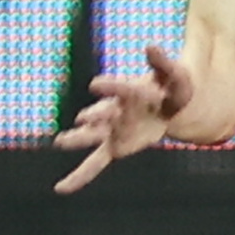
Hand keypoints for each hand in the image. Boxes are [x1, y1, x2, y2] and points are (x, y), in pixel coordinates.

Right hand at [53, 45, 195, 193]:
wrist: (168, 103)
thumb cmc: (170, 87)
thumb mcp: (174, 75)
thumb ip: (163, 62)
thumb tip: (151, 46)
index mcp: (129, 91)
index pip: (119, 89)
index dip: (110, 87)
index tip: (95, 86)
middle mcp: (115, 110)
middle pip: (102, 113)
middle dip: (95, 116)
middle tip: (84, 118)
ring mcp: (112, 130)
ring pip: (92, 137)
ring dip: (79, 138)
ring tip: (61, 142)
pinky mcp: (114, 147)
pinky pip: (94, 165)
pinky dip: (78, 178)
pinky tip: (60, 189)